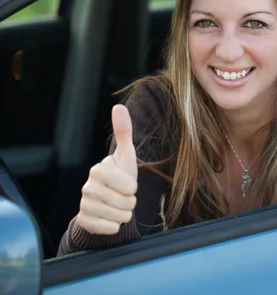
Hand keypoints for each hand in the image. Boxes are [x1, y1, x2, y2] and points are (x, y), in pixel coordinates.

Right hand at [76, 105, 137, 234]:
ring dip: (124, 215)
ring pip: (119, 217)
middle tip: (122, 198)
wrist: (105, 205)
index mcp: (99, 169)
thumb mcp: (126, 157)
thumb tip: (118, 106)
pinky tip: (109, 219)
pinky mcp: (83, 221)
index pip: (130, 186)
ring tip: (117, 207)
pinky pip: (109, 228)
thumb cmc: (119, 178)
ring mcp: (84, 204)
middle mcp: (88, 186)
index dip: (133, 188)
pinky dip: (114, 227)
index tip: (127, 185)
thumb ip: (124, 132)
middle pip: (126, 203)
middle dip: (130, 203)